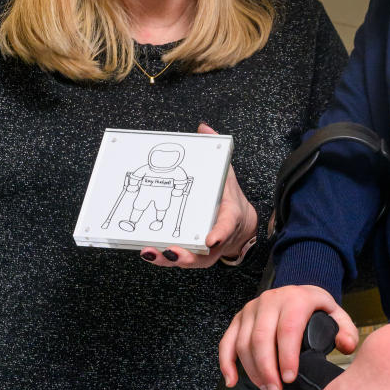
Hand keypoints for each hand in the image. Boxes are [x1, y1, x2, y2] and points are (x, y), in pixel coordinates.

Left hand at [138, 124, 257, 269]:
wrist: (241, 222)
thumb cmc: (229, 198)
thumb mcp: (227, 173)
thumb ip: (216, 152)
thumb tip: (204, 129)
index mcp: (229, 216)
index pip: (227, 225)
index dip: (219, 233)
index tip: (211, 239)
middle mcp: (218, 238)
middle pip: (204, 254)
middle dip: (186, 255)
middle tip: (171, 250)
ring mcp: (207, 249)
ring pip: (190, 260)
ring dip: (169, 259)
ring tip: (150, 252)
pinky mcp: (195, 253)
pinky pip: (180, 258)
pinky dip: (164, 257)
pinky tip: (148, 251)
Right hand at [218, 285, 358, 389]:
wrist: (296, 293)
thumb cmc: (314, 307)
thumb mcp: (336, 314)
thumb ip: (347, 331)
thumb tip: (346, 346)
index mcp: (295, 299)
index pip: (288, 329)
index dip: (287, 356)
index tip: (290, 378)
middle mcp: (270, 301)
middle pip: (261, 338)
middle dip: (267, 369)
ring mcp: (251, 309)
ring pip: (243, 342)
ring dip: (252, 370)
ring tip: (267, 388)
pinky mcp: (239, 318)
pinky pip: (227, 341)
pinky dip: (226, 363)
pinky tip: (232, 379)